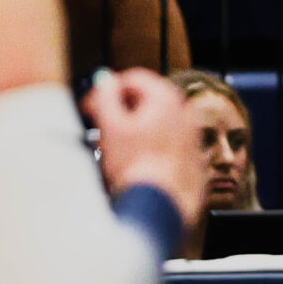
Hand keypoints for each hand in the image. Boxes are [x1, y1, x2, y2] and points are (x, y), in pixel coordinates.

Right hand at [83, 69, 207, 227]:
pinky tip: (132, 162)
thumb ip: (105, 96)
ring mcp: (191, 133)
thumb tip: (104, 80)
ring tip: (112, 149)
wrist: (161, 205)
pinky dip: (148, 145)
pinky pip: (165, 141)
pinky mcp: (191, 155)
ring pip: (155, 121)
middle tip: (99, 126)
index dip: (106, 90)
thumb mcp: (111, 126)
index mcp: (167, 97)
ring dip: (132, 129)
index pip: (133, 78)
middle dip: (120, 110)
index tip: (91, 106)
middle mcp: (185, 111)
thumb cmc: (137, 167)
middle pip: (146, 99)